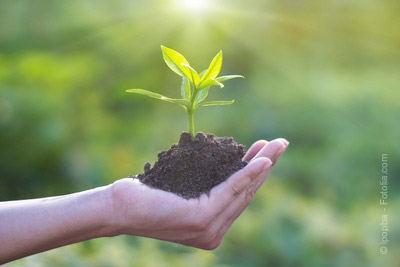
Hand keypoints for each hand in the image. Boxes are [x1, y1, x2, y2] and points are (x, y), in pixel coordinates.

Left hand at [111, 138, 288, 249]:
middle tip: (281, 144)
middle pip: (246, 193)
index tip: (266, 152)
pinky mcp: (202, 219)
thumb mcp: (184, 188)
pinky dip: (246, 173)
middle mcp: (213, 231)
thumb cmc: (146, 196)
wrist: (119, 209)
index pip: (239, 196)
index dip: (255, 173)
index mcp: (210, 226)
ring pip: (242, 191)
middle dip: (266, 166)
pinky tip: (260, 160)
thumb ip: (207, 186)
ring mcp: (209, 228)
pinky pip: (230, 190)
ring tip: (277, 146)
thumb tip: (225, 165)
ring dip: (262, 165)